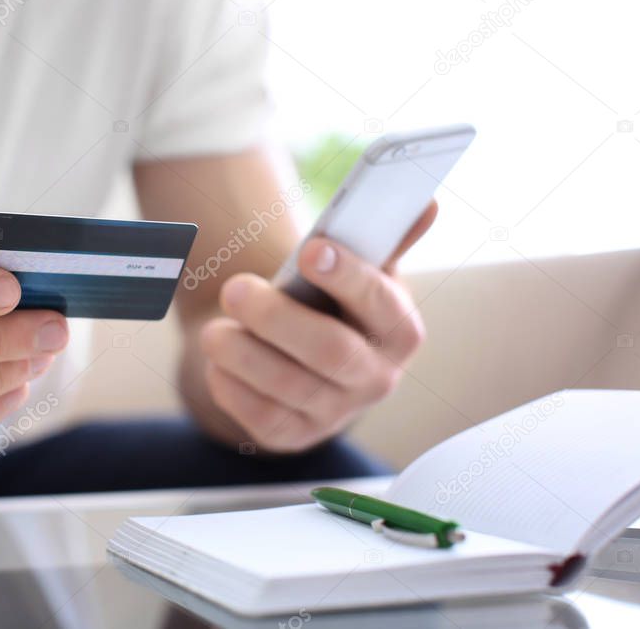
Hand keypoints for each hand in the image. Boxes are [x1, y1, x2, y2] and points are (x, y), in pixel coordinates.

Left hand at [199, 203, 435, 452]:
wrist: (296, 354)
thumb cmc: (329, 301)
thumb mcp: (358, 270)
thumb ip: (382, 238)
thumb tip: (426, 205)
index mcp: (399, 331)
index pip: (382, 305)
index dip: (348, 277)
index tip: (310, 250)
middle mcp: (376, 378)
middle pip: (331, 352)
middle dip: (278, 318)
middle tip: (234, 288)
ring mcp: (335, 412)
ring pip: (287, 386)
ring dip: (242, 353)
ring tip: (212, 329)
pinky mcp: (294, 435)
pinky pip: (260, 417)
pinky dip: (230, 385)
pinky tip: (218, 359)